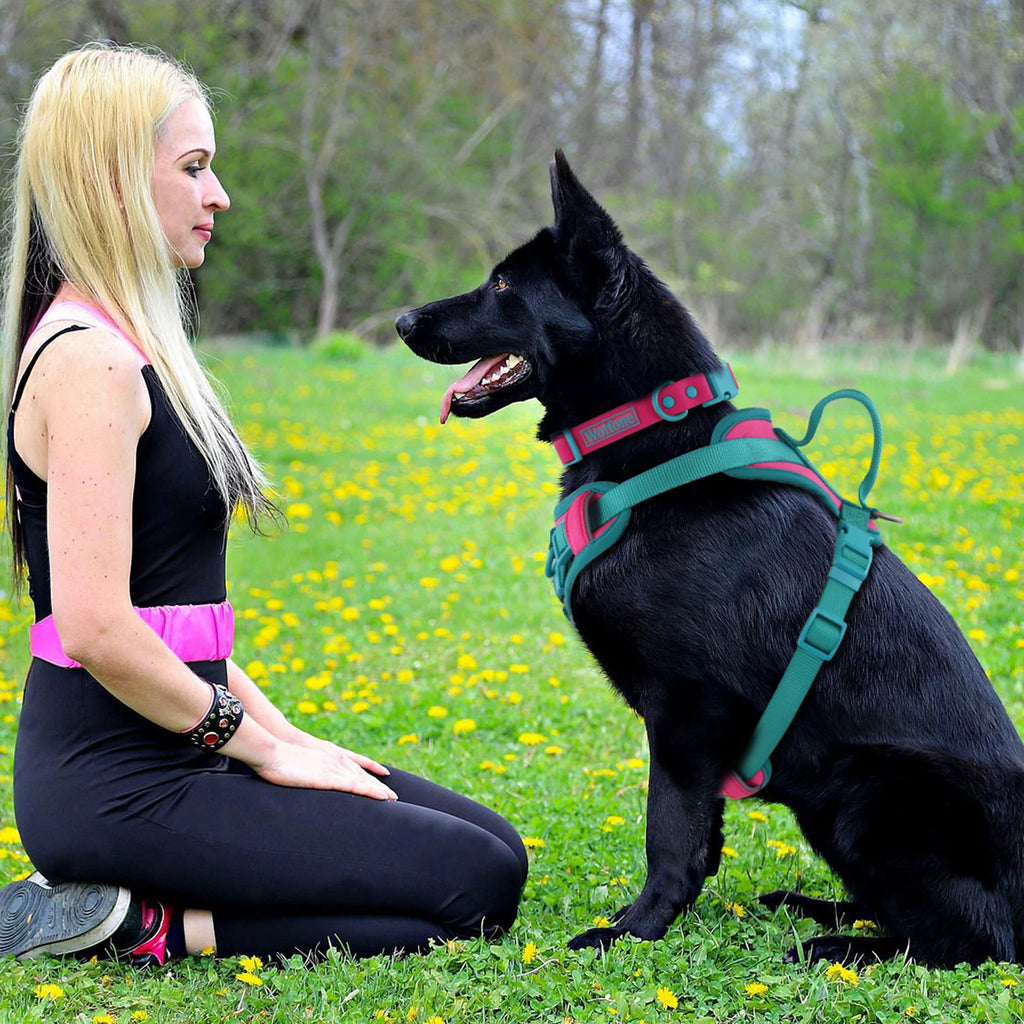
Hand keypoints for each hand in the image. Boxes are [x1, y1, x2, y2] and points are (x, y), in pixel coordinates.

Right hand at [255, 738, 397, 799]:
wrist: (272, 749)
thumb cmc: (278, 755)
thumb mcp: (296, 760)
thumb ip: (304, 765)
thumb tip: (301, 773)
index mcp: (329, 755)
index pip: (354, 765)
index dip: (368, 772)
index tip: (382, 776)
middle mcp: (336, 760)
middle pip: (362, 774)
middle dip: (378, 785)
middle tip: (393, 797)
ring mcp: (334, 769)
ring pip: (363, 781)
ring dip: (379, 791)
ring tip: (393, 800)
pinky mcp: (329, 779)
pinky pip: (355, 786)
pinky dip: (370, 792)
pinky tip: (382, 798)